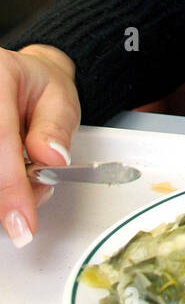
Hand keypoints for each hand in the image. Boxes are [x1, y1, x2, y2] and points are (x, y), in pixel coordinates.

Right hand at [0, 44, 79, 246]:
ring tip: (29, 176)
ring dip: (4, 194)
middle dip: (11, 193)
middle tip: (39, 190)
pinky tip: (14, 178)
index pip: (0, 138)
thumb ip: (55, 127)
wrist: (22, 81)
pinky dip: (2, 189)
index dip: (10, 187)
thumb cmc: (39, 89)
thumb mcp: (60, 98)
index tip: (22, 222)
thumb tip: (51, 155)